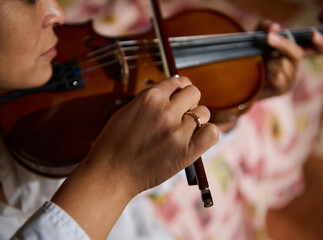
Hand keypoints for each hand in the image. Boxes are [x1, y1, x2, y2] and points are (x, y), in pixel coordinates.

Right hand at [85, 76, 218, 195]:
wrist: (110, 174)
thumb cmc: (114, 144)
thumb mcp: (127, 111)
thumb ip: (150, 101)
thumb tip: (171, 92)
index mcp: (150, 98)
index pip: (178, 81)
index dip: (179, 89)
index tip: (178, 97)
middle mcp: (166, 111)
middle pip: (194, 92)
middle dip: (189, 101)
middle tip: (181, 113)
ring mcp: (177, 131)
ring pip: (204, 112)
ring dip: (196, 119)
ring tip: (184, 130)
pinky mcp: (186, 152)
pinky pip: (212, 133)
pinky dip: (207, 134)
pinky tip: (197, 138)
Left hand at [257, 20, 322, 97]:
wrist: (239, 80)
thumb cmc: (251, 56)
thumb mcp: (257, 37)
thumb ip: (265, 27)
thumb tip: (274, 26)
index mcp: (294, 51)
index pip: (317, 48)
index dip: (320, 43)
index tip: (314, 35)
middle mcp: (295, 65)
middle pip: (297, 53)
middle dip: (283, 44)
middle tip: (268, 37)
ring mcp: (290, 78)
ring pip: (283, 64)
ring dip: (268, 61)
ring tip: (260, 63)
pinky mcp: (282, 89)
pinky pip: (277, 77)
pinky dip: (267, 72)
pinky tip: (261, 73)